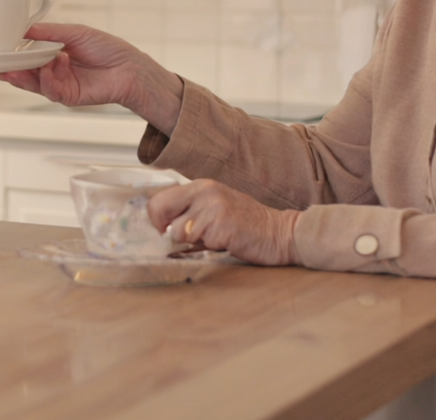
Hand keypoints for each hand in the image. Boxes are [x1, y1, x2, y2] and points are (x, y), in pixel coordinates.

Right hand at [0, 23, 182, 129]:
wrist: (128, 67)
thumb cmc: (107, 48)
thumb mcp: (75, 32)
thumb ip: (49, 32)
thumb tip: (25, 29)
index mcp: (54, 54)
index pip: (28, 56)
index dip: (14, 55)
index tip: (0, 50)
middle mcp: (54, 71)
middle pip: (26, 73)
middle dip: (12, 69)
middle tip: (1, 64)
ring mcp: (60, 85)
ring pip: (34, 84)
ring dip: (26, 75)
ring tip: (21, 67)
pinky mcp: (68, 97)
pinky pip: (51, 91)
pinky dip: (48, 79)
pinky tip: (52, 67)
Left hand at [147, 180, 300, 266]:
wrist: (279, 233)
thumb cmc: (245, 225)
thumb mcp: (214, 208)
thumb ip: (188, 212)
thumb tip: (158, 228)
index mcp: (200, 186)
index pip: (157, 200)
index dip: (156, 221)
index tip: (166, 232)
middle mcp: (204, 191)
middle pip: (159, 211)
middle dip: (168, 231)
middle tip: (188, 239)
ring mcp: (212, 206)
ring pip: (177, 232)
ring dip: (193, 242)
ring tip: (215, 238)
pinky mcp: (221, 224)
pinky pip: (198, 243)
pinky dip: (209, 248)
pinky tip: (226, 242)